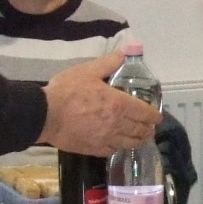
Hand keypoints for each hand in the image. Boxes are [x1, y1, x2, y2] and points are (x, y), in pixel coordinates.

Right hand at [39, 52, 158, 156]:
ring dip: (138, 140)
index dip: (154, 115)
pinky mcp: (94, 149)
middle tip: (150, 127)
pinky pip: (114, 150)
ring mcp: (106, 139)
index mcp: (118, 104)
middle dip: (148, 128)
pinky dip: (120, 147)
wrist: (45, 115)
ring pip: (129, 143)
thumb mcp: (87, 71)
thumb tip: (125, 53)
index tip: (157, 116)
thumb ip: (109, 63)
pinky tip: (120, 144)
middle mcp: (117, 124)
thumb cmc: (66, 91)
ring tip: (141, 137)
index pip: (145, 113)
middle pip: (140, 130)